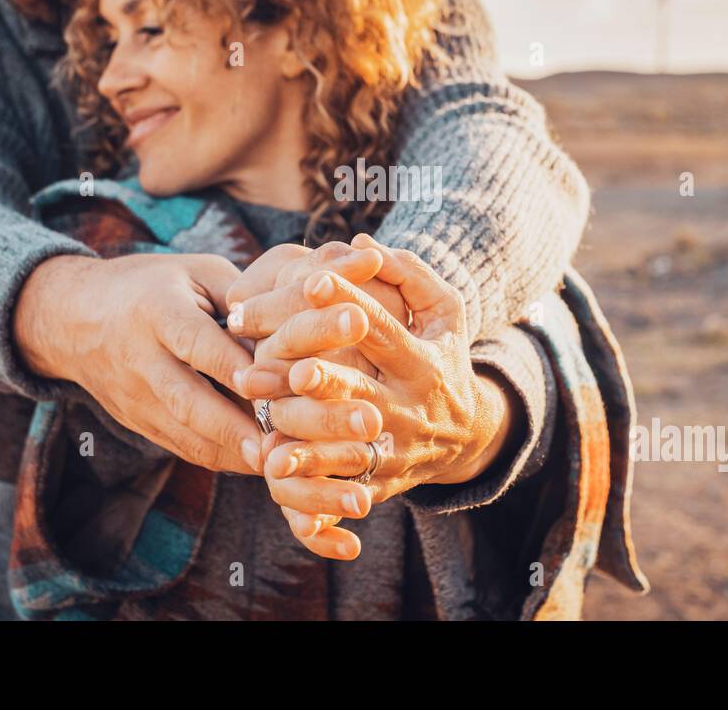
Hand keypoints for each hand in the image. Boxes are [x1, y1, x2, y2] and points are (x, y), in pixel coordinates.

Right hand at [13, 253, 260, 474]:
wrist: (75, 316)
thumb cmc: (152, 286)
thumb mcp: (195, 272)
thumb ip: (240, 298)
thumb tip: (285, 334)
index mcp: (157, 310)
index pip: (196, 343)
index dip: (232, 367)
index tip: (271, 386)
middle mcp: (140, 357)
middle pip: (185, 399)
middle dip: (230, 427)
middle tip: (274, 446)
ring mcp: (134, 395)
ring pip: (182, 432)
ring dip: (228, 451)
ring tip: (272, 463)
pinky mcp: (136, 420)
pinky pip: (178, 445)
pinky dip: (215, 457)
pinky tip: (250, 462)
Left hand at [254, 235, 517, 558]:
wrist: (464, 436)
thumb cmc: (441, 354)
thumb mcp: (444, 312)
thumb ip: (409, 273)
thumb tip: (361, 242)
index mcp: (424, 361)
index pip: (384, 330)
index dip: (351, 303)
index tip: (312, 280)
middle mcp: (410, 408)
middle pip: (362, 391)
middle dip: (325, 379)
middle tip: (290, 364)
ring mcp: (393, 449)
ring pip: (346, 443)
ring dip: (304, 430)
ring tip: (263, 410)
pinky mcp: (377, 482)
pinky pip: (341, 484)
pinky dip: (308, 476)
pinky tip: (273, 461)